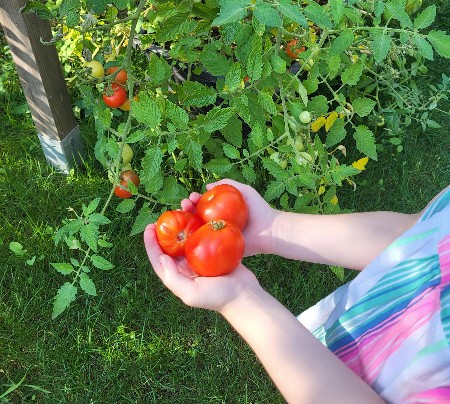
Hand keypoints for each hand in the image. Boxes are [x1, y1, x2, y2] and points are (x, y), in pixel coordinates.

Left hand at [144, 224, 260, 312]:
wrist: (245, 295)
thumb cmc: (219, 297)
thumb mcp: (191, 293)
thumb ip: (173, 278)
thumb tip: (162, 257)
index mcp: (178, 275)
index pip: (159, 258)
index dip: (151, 243)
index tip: (149, 227)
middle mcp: (187, 266)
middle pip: (171, 245)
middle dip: (165, 231)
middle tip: (164, 216)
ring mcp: (201, 258)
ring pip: (187, 237)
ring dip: (183, 224)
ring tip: (181, 211)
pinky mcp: (214, 251)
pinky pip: (203, 235)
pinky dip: (199, 225)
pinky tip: (199, 214)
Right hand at [181, 179, 276, 255]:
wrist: (271, 229)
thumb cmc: (260, 209)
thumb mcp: (244, 191)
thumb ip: (229, 184)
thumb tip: (208, 185)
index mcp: (221, 211)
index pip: (203, 205)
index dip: (195, 200)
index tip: (192, 196)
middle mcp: (217, 223)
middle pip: (197, 216)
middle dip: (187, 209)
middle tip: (185, 204)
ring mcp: (218, 236)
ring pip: (198, 229)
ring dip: (187, 222)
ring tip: (184, 213)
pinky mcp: (222, 248)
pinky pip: (206, 244)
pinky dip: (195, 240)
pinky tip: (188, 233)